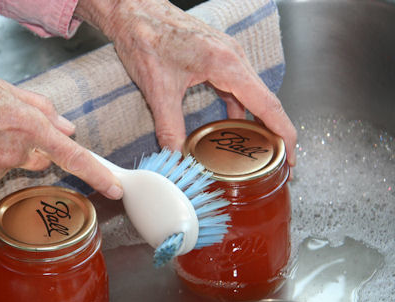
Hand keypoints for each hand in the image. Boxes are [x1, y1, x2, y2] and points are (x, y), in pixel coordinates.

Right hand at [0, 63, 122, 198]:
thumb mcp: (3, 88)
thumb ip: (40, 109)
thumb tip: (65, 127)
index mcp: (25, 126)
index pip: (72, 156)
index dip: (96, 173)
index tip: (114, 187)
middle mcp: (13, 153)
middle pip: (41, 159)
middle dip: (35, 147)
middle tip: (8, 125)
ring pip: (14, 165)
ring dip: (7, 151)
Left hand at [76, 0, 296, 165]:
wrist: (135, 13)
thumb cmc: (147, 38)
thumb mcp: (158, 90)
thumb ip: (169, 127)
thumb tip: (176, 156)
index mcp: (226, 64)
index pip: (267, 105)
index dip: (283, 133)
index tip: (291, 157)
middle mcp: (233, 58)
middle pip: (266, 101)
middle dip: (275, 134)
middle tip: (279, 162)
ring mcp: (227, 56)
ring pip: (252, 95)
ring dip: (257, 122)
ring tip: (258, 150)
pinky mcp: (217, 58)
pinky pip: (237, 87)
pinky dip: (239, 109)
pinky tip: (232, 126)